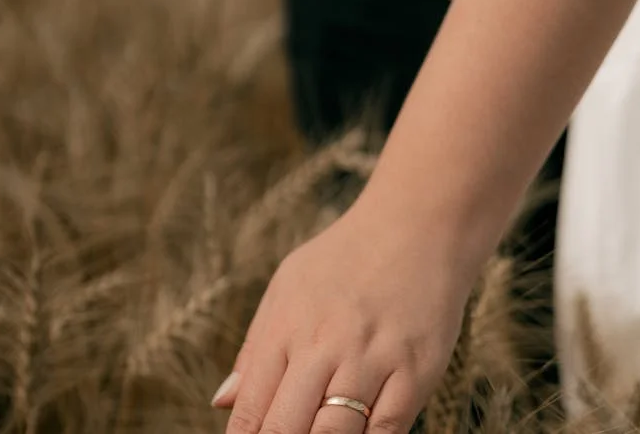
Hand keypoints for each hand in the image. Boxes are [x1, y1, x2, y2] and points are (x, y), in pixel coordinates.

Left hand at [211, 204, 479, 432]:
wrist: (418, 226)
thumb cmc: (345, 257)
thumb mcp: (286, 286)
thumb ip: (255, 348)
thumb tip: (222, 401)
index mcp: (286, 326)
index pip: (252, 406)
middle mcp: (324, 346)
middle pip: (287, 427)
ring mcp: (371, 360)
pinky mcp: (415, 372)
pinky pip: (385, 430)